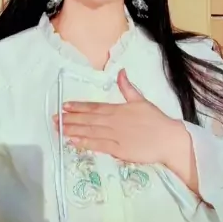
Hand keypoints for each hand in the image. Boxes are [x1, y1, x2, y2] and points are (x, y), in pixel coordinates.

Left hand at [54, 68, 183, 166]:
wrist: (168, 139)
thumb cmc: (156, 120)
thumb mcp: (141, 100)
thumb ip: (128, 88)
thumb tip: (121, 71)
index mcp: (118, 109)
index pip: (94, 107)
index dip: (78, 107)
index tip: (64, 106)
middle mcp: (113, 121)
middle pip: (88, 120)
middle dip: (70, 119)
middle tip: (54, 119)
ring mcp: (114, 136)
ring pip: (89, 132)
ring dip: (73, 130)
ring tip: (59, 130)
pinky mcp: (118, 150)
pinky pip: (97, 146)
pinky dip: (84, 143)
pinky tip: (72, 142)